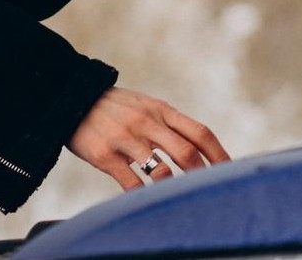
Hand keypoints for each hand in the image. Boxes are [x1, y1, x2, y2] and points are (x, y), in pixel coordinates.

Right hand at [67, 86, 229, 190]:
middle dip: (202, 175)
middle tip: (210, 192)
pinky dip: (142, 196)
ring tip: (180, 198)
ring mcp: (126, 139)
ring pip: (160, 170)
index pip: (200, 133)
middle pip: (186, 152)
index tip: (230, 171)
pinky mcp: (104, 155)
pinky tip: (147, 201)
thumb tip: (200, 146)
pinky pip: (130, 182)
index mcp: (162, 110)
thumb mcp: (146, 106)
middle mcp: (147, 123)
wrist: (71, 100)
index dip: (219, 154)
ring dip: (173, 187)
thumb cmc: (115, 108)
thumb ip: (170, 124)